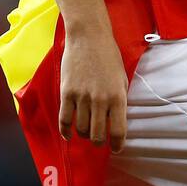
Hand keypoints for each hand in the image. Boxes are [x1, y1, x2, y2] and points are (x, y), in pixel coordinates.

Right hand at [58, 31, 128, 152]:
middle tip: (99, 141)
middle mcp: (100, 100)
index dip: (118, 144)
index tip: (116, 148)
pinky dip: (66, 131)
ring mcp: (82, 97)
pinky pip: (65, 120)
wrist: (88, 37)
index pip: (119, 131)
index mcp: (118, 97)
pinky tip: (69, 134)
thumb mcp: (121, 78)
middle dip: (99, 142)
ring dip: (84, 135)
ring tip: (86, 132)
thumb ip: (119, 100)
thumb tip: (116, 122)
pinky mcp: (67, 92)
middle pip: (98, 135)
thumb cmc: (108, 56)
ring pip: (81, 129)